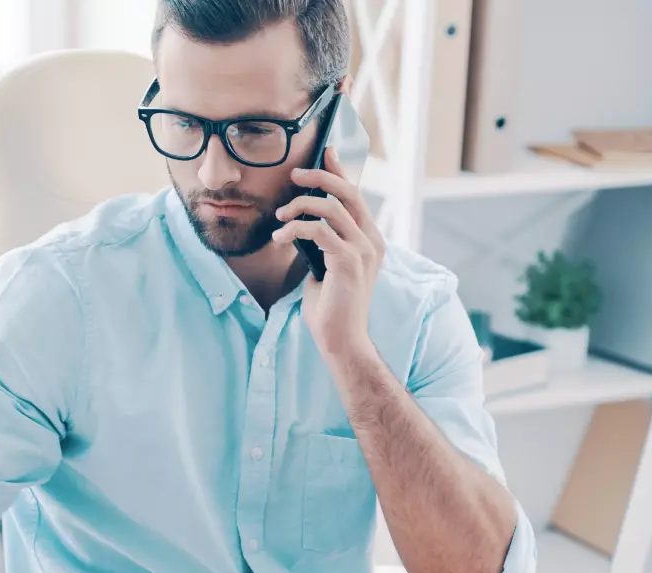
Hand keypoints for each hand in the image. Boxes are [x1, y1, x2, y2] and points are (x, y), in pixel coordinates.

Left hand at [272, 147, 385, 358]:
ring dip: (300, 206)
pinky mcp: (348, 261)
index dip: (340, 172)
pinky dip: (294, 229)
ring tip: (279, 217)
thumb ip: (325, 244)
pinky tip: (279, 238)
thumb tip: (303, 223)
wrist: (341, 339)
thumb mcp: (328, 268)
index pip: (356, 197)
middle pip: (349, 192)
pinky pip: (318, 230)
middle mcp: (372, 241)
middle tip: (294, 175)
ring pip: (331, 208)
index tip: (324, 153)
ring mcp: (363, 250)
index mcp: (370, 241)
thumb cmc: (331, 308)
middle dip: (320, 178)